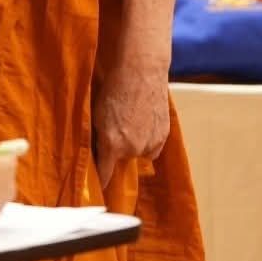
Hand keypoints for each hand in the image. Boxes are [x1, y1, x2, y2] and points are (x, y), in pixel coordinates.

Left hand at [93, 51, 168, 189]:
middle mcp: (132, 149)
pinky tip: (145, 121)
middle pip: (122, 159)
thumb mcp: (97, 113)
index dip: (101, 181)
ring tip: (132, 120)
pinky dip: (149, 139)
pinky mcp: (164, 136)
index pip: (105, 173)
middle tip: (117, 128)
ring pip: (139, 153)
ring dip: (135, 144)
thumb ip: (98, 136)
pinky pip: (153, 147)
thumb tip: (96, 152)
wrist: (141, 72)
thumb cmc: (114, 88)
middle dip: (118, 150)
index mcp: (112, 144)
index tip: (99, 188)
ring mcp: (150, 144)